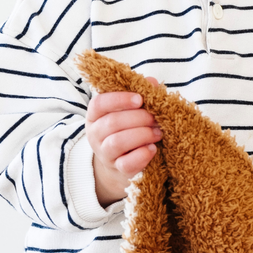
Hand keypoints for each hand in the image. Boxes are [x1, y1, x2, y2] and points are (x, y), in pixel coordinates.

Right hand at [85, 86, 162, 205]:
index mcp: (95, 115)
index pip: (99, 103)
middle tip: (155, 118)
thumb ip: (139, 96)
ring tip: (158, 133)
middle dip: (137, 118)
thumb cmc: (127, 130)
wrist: (122, 163)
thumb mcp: (129, 112)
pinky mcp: (117, 170)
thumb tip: (152, 82)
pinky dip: (142, 156)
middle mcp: (95, 134)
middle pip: (112, 122)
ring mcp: (105, 154)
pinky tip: (153, 149)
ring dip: (141, 135)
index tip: (140, 99)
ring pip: (117, 142)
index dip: (119, 99)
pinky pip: (127, 163)